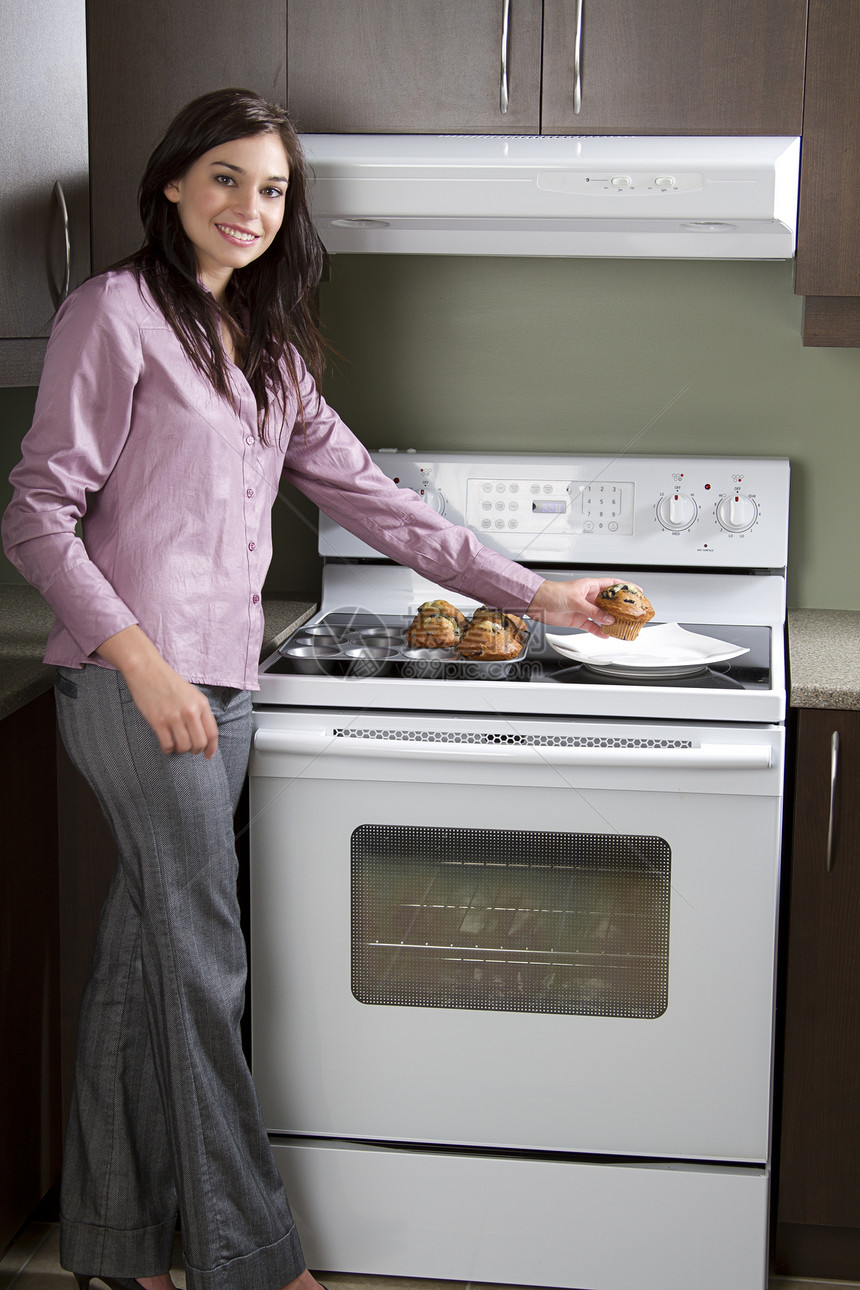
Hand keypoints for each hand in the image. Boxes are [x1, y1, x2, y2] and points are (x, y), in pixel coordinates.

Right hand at [97, 625, 218, 757]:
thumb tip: (204, 734)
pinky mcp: (158, 721)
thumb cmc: (168, 681)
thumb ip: (199, 712)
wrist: (146, 670)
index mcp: (201, 704)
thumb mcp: (191, 694)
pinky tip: (166, 744)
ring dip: (180, 750)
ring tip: (176, 745)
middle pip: (199, 743)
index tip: (208, 755)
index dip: (211, 748)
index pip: (212, 733)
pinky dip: (168, 749)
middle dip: (195, 750)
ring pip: (184, 747)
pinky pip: (167, 745)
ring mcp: (174, 717)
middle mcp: (190, 711)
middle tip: (189, 749)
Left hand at [526, 576, 625, 638]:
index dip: (625, 587)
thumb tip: (607, 618)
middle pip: (610, 602)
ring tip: (621, 626)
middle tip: (632, 613)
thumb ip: (593, 610)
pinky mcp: (579, 619)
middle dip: (621, 608)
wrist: (539, 603)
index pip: (612, 585)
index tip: (637, 591)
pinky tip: (606, 634)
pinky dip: (599, 631)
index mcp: (591, 586)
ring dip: (611, 621)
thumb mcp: (576, 600)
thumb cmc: (553, 593)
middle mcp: (589, 597)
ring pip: (603, 615)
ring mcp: (585, 608)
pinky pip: (593, 626)